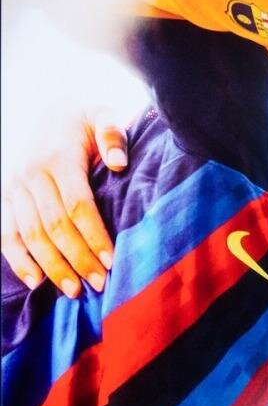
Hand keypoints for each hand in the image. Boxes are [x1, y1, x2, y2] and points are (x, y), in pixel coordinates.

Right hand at [1, 108, 128, 296]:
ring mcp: (14, 188)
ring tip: (73, 291)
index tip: (112, 260)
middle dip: (77, 258)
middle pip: (54, 226)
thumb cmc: (86, 121)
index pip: (77, 205)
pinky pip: (6, 234)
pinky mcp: (5, 198)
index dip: (93, 235)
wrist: (50, 114)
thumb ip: (113, 135)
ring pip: (30, 235)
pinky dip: (18, 260)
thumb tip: (119, 162)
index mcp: (58, 157)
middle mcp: (31, 175)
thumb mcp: (103, 115)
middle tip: (99, 284)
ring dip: (51, 266)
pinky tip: (36, 282)